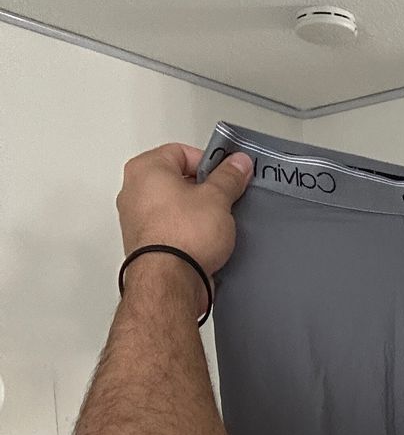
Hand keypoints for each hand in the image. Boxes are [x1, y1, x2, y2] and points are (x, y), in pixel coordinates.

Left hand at [116, 143, 253, 276]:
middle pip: (177, 179)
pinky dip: (187, 232)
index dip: (210, 162)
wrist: (170, 282)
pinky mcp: (144, 244)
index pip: (183, 152)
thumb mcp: (217, 198)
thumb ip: (229, 176)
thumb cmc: (181, 238)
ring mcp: (136, 219)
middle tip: (224, 198)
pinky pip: (171, 229)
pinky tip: (204, 241)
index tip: (229, 174)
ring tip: (215, 223)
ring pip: (174, 206)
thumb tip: (237, 164)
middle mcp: (134, 191)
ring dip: (196, 213)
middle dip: (204, 189)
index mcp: (146, 169)